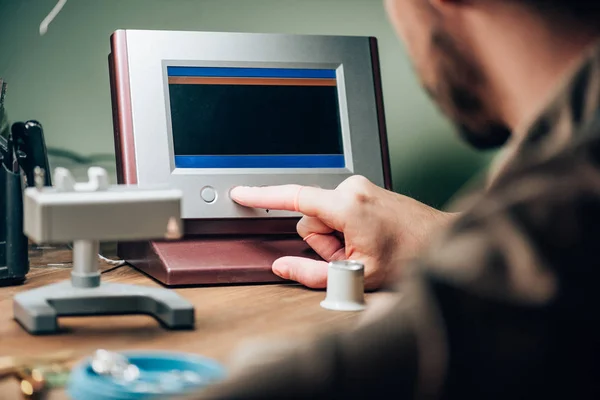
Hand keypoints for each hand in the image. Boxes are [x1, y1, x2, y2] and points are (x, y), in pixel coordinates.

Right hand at [230, 175, 455, 289]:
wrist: (442, 242)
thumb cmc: (410, 257)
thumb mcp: (357, 276)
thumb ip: (312, 274)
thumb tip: (282, 266)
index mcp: (348, 205)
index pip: (294, 197)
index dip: (262, 196)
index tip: (241, 193)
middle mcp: (352, 188)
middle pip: (310, 218)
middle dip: (324, 242)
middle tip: (353, 256)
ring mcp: (360, 187)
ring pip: (324, 216)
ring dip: (336, 237)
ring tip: (364, 248)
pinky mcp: (364, 190)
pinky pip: (338, 211)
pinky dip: (345, 229)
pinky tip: (368, 238)